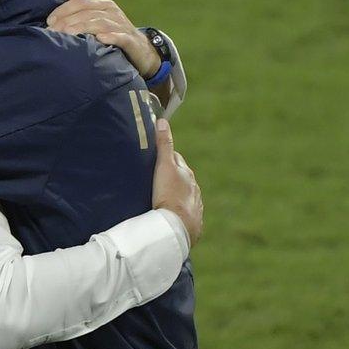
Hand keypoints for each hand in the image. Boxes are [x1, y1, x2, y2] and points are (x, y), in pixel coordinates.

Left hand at [46, 0, 160, 78]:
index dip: (63, 10)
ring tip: (68, 35)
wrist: (142, 51)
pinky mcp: (131, 41)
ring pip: (101, 23)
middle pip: (87, 13)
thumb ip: (86, 6)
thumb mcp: (100, 18)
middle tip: (53, 32)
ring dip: (83, 28)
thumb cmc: (115, 34)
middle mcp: (113, 13)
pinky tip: (100, 39)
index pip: (81, 2)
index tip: (49, 21)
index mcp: (104, 6)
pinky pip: (120, 37)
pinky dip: (111, 37)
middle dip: (68, 21)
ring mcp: (122, 26)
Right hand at [151, 119, 202, 246]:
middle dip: (170, 176)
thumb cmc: (169, 194)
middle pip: (181, 177)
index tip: (154, 159)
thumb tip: (162, 121)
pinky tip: (169, 214)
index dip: (165, 158)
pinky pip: (184, 212)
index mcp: (186, 174)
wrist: (177, 227)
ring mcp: (194, 205)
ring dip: (174, 194)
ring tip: (160, 198)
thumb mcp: (164, 167)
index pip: (175, 159)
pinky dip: (178, 210)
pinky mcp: (193, 221)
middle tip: (154, 178)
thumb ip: (164, 145)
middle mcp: (194, 188)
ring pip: (184, 195)